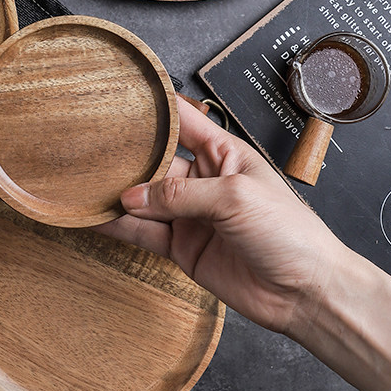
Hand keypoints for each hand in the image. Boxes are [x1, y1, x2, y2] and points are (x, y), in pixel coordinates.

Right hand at [98, 95, 345, 335]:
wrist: (305, 293)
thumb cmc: (290, 234)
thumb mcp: (235, 198)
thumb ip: (181, 194)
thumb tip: (132, 197)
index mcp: (224, 154)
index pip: (183, 121)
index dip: (154, 109)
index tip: (119, 98)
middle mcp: (204, 181)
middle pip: (155, 161)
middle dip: (126, 157)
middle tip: (89, 150)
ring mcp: (192, 216)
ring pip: (144, 199)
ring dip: (117, 194)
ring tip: (84, 184)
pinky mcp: (183, 248)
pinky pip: (144, 233)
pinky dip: (120, 226)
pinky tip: (98, 217)